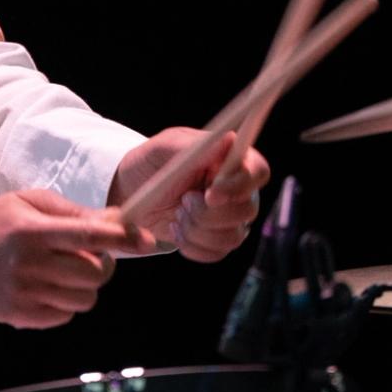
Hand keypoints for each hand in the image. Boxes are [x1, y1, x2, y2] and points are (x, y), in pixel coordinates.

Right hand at [0, 189, 156, 327]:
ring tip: (67, 271)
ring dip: (86, 285)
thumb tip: (114, 221)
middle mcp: (29, 265)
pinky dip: (68, 302)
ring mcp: (24, 294)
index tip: (146, 241)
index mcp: (32, 231)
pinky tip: (50, 286)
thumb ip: (72, 212)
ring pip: (85, 298)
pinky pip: (66, 315)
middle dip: (102, 264)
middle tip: (90, 255)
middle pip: (94, 273)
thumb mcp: (28, 202)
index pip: (88, 236)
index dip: (121, 239)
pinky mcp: (21, 316)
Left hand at [107, 129, 269, 261]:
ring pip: (233, 237)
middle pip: (248, 210)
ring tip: (177, 213)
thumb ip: (195, 146)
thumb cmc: (152, 162)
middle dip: (209, 213)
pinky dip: (191, 245)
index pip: (258, 171)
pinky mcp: (217, 240)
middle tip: (183, 201)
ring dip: (196, 229)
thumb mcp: (165, 148)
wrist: (133, 190)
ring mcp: (231, 218)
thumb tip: (229, 138)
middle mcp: (238, 190)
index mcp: (231, 160)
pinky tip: (176, 229)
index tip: (210, 194)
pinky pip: (217, 253)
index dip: (239, 186)